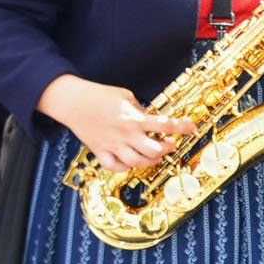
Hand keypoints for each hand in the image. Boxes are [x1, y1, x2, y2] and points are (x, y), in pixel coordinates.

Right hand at [36, 74, 195, 171]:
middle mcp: (125, 134)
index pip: (165, 124)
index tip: (192, 128)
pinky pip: (115, 167)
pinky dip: (125, 167)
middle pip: (154, 150)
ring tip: (155, 155)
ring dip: (150, 161)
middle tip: (170, 145)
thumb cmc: (99, 95)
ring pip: (136, 162)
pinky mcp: (99, 151)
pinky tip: (130, 161)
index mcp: (133, 118)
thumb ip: (140, 110)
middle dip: (167, 149)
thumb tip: (152, 120)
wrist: (72, 101)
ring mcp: (112, 145)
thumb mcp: (126, 96)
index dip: (182, 127)